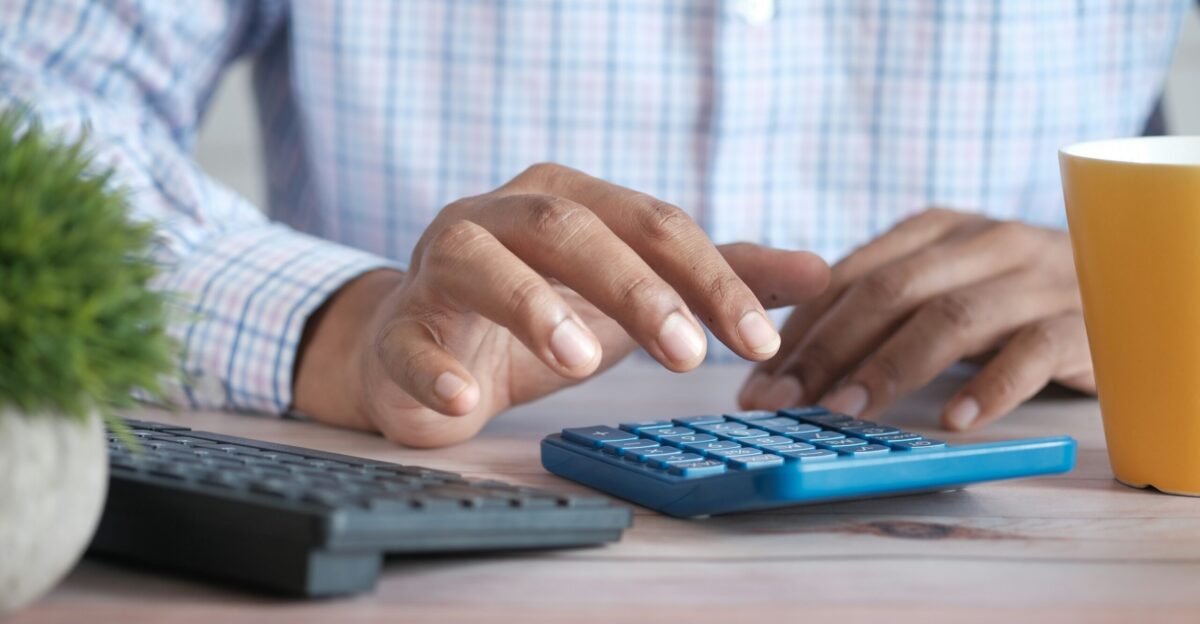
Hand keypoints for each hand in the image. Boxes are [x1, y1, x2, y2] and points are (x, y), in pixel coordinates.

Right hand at [295, 163, 829, 446]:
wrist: (427, 348)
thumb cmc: (541, 313)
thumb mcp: (634, 293)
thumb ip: (717, 278)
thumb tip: (821, 271)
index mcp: (568, 199)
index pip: (652, 223)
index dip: (710, 277)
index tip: (760, 340)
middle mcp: (501, 216)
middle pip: (570, 227)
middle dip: (634, 287)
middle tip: (688, 355)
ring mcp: (441, 266)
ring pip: (480, 262)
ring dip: (531, 306)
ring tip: (581, 360)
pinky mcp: (399, 328)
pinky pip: (408, 342)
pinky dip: (434, 370)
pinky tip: (466, 402)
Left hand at [738, 208, 1094, 430]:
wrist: (1129, 287)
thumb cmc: (1010, 300)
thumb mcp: (943, 285)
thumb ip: (878, 306)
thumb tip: (785, 355)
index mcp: (937, 229)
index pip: (851, 274)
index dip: (800, 328)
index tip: (758, 380)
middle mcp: (984, 242)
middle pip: (891, 291)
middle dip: (826, 348)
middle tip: (783, 401)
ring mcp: (1036, 278)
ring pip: (952, 316)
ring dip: (891, 367)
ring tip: (846, 412)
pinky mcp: (1083, 321)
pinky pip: (1033, 351)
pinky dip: (991, 386)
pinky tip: (955, 422)